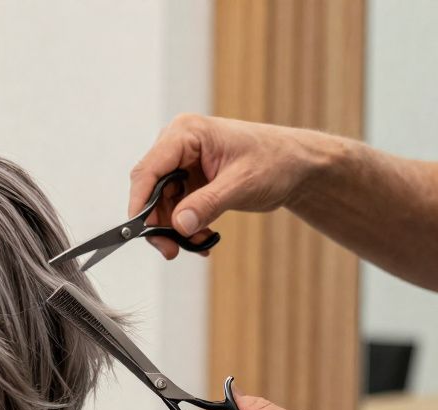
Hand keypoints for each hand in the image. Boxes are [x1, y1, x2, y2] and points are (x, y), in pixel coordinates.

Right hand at [131, 114, 328, 258]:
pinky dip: (185, 227)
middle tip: (171, 249)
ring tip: (197, 243)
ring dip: (174, 229)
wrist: (298, 166)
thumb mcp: (242, 183)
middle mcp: (178, 145)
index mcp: (186, 133)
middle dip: (158, 222)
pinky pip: (176, 208)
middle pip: (150, 189)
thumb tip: (178, 225)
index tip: (139, 231)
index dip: (139, 202)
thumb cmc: (276, 161)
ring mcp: (183, 163)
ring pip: (161, 204)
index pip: (149, 169)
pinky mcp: (190, 180)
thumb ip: (207, 204)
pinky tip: (202, 239)